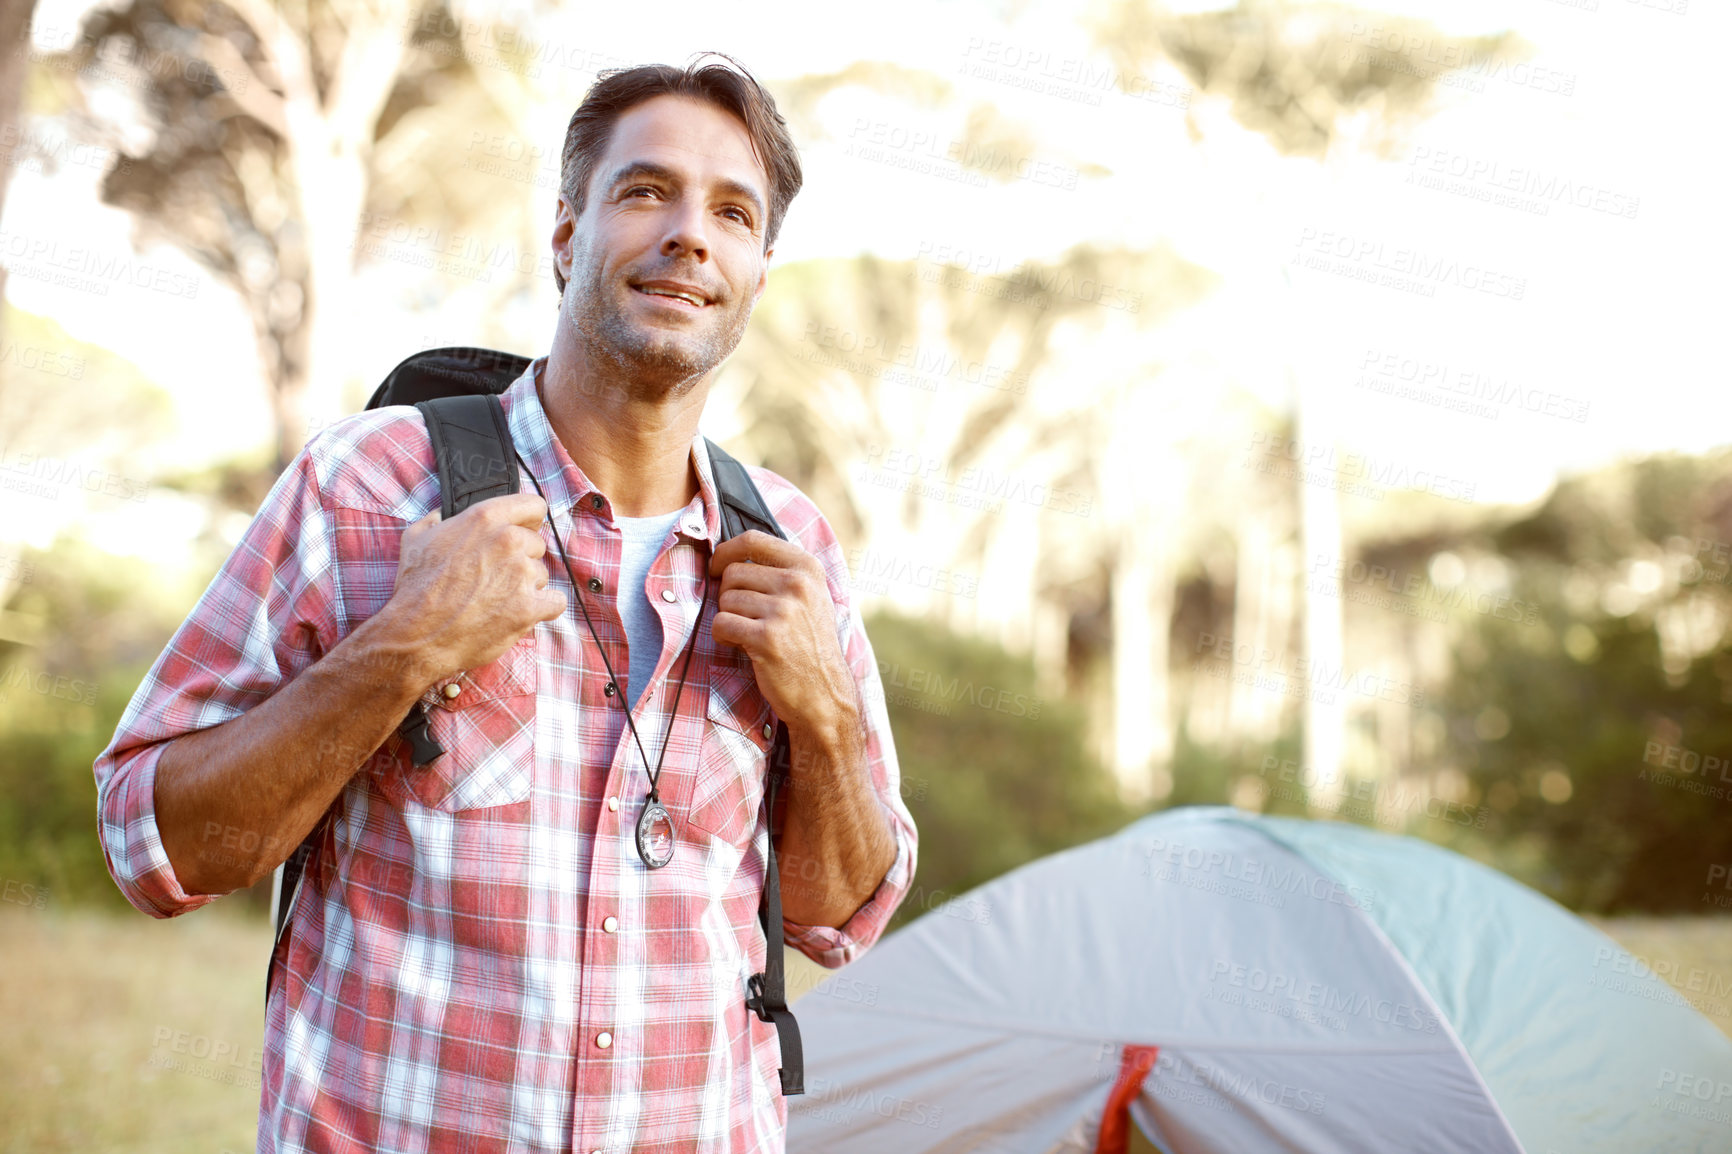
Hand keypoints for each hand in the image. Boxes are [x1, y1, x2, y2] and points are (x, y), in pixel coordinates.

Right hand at [379, 493, 564, 684]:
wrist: (417, 634)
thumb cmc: (416, 587)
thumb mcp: (416, 538)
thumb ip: (437, 519)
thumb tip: (442, 514)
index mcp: (485, 518)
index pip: (533, 506)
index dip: (528, 522)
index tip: (523, 532)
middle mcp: (508, 540)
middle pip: (537, 545)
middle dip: (521, 560)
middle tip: (495, 578)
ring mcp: (522, 574)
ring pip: (542, 575)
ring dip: (527, 587)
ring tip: (496, 600)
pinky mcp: (530, 607)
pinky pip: (555, 602)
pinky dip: (543, 609)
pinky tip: (522, 613)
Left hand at [708, 530, 854, 735]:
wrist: (825, 692)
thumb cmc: (810, 644)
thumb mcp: (810, 597)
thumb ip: (780, 571)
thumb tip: (732, 553)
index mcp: (808, 568)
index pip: (753, 539)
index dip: (726, 551)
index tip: (718, 567)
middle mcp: (797, 584)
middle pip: (734, 573)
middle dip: (729, 595)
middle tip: (744, 617)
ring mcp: (784, 611)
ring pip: (726, 599)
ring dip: (728, 618)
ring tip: (747, 634)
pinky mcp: (767, 638)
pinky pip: (722, 624)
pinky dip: (723, 636)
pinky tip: (739, 645)